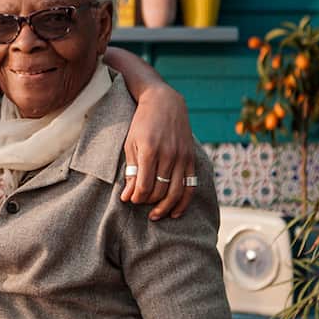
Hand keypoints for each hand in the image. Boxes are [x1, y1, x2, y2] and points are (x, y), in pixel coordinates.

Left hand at [120, 85, 195, 219]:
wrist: (165, 102)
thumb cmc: (142, 123)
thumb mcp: (130, 143)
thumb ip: (131, 170)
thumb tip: (127, 196)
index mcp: (150, 150)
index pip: (144, 185)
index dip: (136, 197)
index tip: (130, 199)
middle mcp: (168, 155)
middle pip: (160, 190)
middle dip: (148, 202)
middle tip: (140, 204)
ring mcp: (182, 157)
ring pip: (176, 192)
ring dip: (165, 208)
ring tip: (156, 216)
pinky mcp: (191, 158)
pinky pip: (190, 186)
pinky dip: (183, 202)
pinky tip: (175, 212)